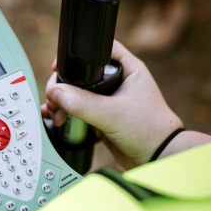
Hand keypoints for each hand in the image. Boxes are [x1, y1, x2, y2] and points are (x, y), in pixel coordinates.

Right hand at [42, 40, 184, 168]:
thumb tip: (55, 92)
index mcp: (127, 70)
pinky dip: (66, 112)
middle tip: (54, 97)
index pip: (99, 51)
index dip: (78, 55)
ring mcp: (108, 99)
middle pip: (81, 73)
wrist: (156, 160)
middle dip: (63, 85)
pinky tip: (57, 118)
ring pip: (77, 92)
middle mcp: (117, 81)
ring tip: (55, 112)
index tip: (58, 67)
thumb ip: (82, 103)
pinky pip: (78, 109)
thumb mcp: (112, 114)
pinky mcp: (101, 116)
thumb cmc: (149, 131)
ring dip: (62, 101)